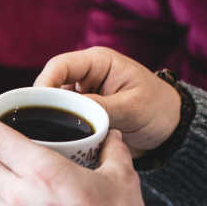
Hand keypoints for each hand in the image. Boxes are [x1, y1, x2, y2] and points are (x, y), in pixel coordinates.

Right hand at [34, 47, 180, 156]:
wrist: (170, 131)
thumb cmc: (158, 110)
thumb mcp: (130, 108)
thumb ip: (98, 107)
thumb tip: (65, 111)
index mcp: (98, 63)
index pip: (59, 66)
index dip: (43, 84)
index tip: (35, 106)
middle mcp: (85, 76)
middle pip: (50, 85)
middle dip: (42, 105)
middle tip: (36, 127)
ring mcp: (81, 96)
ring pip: (52, 104)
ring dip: (49, 120)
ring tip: (45, 137)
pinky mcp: (81, 114)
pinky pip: (61, 120)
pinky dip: (57, 131)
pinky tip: (55, 142)